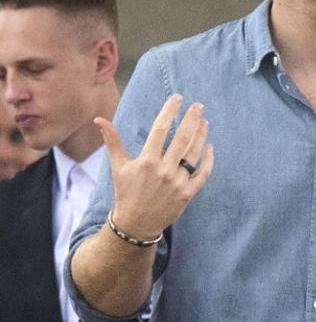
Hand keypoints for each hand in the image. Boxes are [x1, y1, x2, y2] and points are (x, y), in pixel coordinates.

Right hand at [95, 94, 213, 239]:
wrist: (136, 223)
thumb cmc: (126, 191)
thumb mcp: (118, 166)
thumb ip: (112, 141)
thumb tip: (99, 120)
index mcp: (146, 160)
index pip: (160, 128)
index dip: (170, 111)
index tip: (177, 97)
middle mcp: (163, 170)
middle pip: (181, 138)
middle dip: (191, 119)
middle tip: (199, 105)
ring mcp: (177, 182)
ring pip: (194, 153)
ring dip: (201, 136)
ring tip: (205, 122)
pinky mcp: (188, 193)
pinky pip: (203, 173)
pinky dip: (209, 160)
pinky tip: (210, 147)